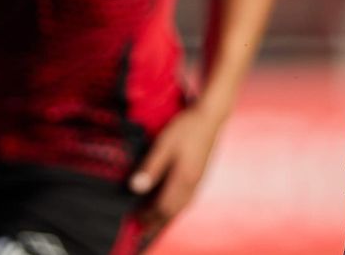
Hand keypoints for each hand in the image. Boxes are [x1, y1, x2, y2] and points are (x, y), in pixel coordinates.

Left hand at [128, 107, 224, 239]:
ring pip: (181, 207)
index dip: (149, 216)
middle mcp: (192, 185)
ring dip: (166, 216)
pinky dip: (175, 207)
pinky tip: (170, 204)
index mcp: (183, 179)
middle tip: (141, 227)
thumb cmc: (185, 128)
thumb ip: (151, 168)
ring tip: (153, 220)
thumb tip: (136, 188)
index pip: (163, 207)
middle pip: (172, 211)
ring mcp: (198, 181)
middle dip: (156, 221)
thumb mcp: (163, 145)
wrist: (210, 118)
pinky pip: (186, 200)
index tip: (135, 221)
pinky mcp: (199, 176)